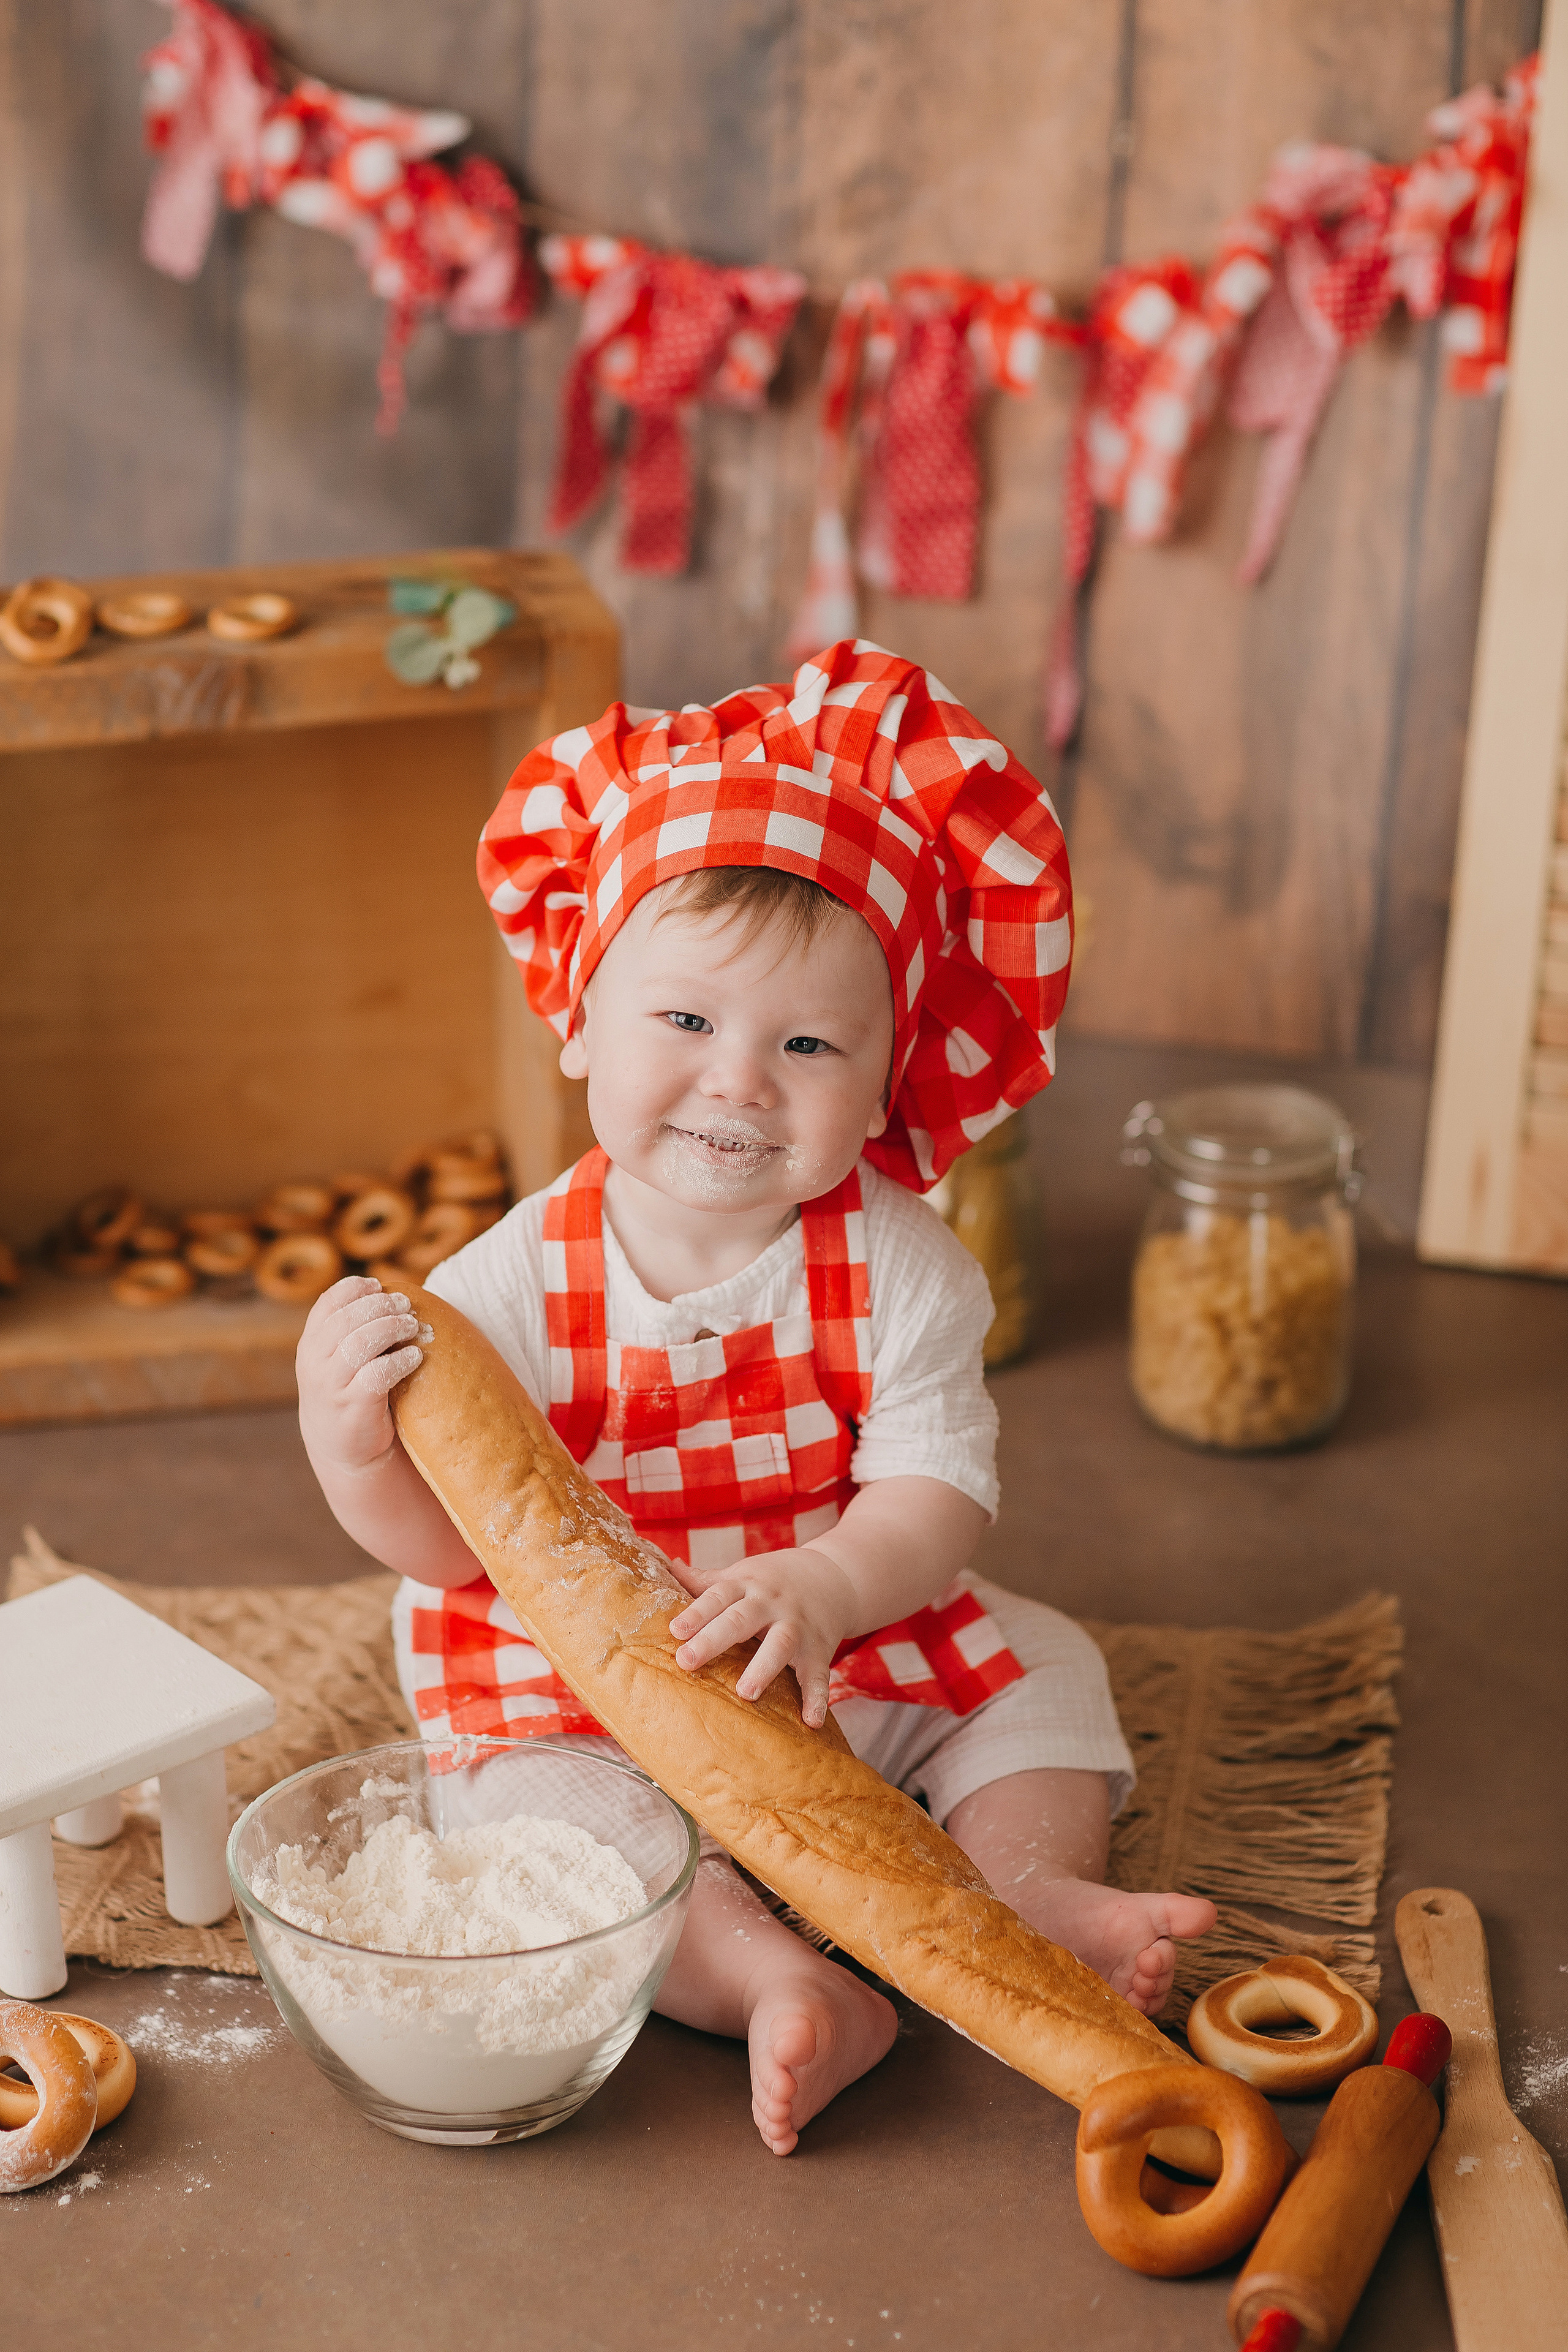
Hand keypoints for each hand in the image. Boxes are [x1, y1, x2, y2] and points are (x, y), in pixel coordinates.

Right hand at [296, 1276, 427, 1478]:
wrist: (342, 1448)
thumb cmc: (347, 1393)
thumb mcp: (335, 1360)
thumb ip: (349, 1330)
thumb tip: (389, 1293)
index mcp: (310, 1344)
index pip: (328, 1303)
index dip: (354, 1288)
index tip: (379, 1285)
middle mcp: (315, 1362)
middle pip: (347, 1318)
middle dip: (381, 1305)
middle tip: (406, 1305)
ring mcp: (331, 1384)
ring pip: (360, 1342)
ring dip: (392, 1327)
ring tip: (413, 1326)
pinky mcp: (353, 1405)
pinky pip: (378, 1374)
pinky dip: (400, 1360)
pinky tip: (414, 1356)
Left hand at [668, 1545, 856, 1728]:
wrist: (835, 1575)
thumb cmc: (774, 1580)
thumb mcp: (743, 1573)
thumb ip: (708, 1579)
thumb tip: (670, 1568)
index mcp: (747, 1585)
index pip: (718, 1596)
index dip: (697, 1613)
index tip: (675, 1631)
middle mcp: (771, 1603)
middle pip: (741, 1619)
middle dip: (714, 1639)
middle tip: (687, 1660)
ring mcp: (798, 1626)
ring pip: (780, 1644)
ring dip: (764, 1667)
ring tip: (745, 1693)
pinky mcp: (819, 1649)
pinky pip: (819, 1674)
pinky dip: (817, 1698)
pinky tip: (811, 1721)